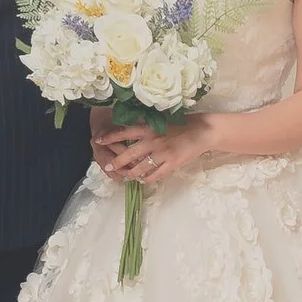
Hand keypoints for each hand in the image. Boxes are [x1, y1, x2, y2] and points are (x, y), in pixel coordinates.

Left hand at [93, 115, 209, 187]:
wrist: (203, 130)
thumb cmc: (182, 123)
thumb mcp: (161, 120)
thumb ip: (147, 126)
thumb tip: (130, 128)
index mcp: (149, 128)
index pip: (124, 132)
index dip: (109, 137)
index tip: (98, 140)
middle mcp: (152, 141)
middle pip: (128, 155)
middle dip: (116, 162)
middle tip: (107, 167)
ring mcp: (162, 154)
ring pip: (140, 168)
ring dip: (131, 174)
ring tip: (126, 177)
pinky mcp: (171, 164)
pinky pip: (155, 175)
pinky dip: (147, 179)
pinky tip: (144, 180)